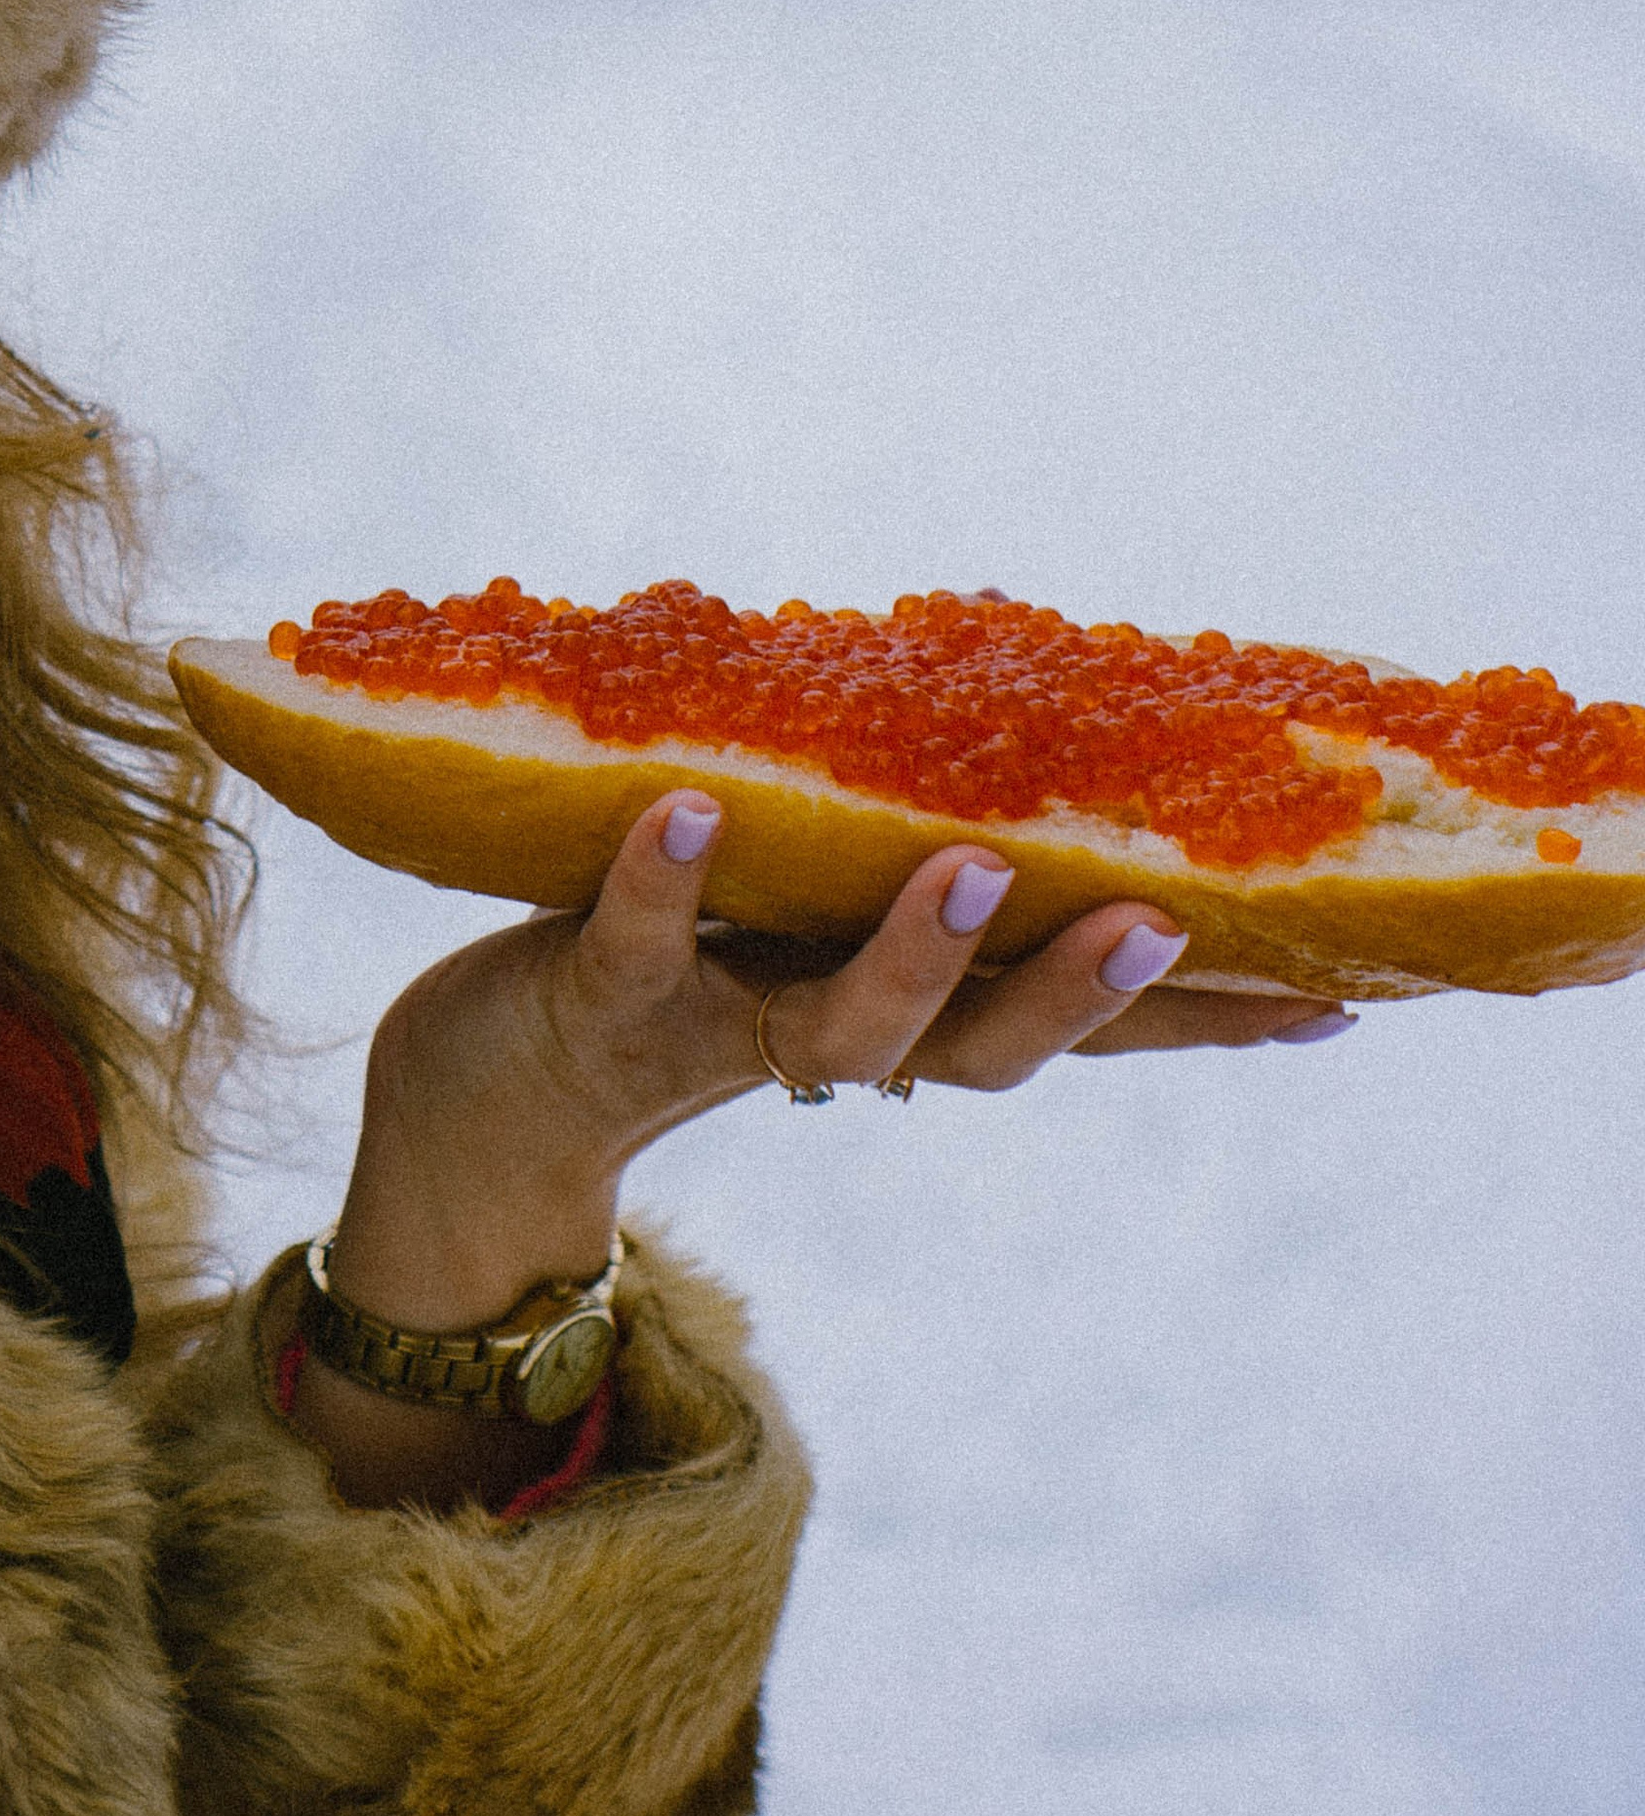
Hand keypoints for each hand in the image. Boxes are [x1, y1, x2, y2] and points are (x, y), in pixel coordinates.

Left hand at [292, 795, 1350, 1505]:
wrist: (479, 1102)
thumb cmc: (672, 978)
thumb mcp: (806, 917)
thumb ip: (896, 854)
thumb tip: (1011, 713)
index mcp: (896, 1015)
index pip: (1068, 1033)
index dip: (1197, 1023)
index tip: (1336, 1000)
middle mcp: (825, 1041)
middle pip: (982, 1051)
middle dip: (1078, 994)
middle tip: (1164, 922)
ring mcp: (713, 1033)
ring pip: (835, 1023)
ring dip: (909, 954)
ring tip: (962, 864)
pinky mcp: (594, 1004)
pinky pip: (635, 940)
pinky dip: (661, 880)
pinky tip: (685, 810)